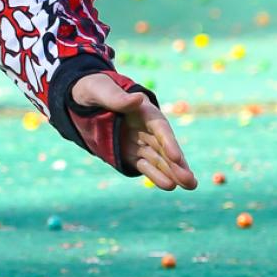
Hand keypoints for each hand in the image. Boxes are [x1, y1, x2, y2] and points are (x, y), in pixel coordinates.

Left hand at [71, 73, 197, 189]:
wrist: (85, 98)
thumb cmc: (95, 89)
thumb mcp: (101, 90)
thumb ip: (117, 98)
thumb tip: (137, 99)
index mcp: (144, 110)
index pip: (159, 128)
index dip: (169, 142)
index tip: (175, 157)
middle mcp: (147, 128)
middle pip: (165, 147)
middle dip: (178, 164)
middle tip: (191, 180)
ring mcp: (141, 142)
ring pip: (159, 159)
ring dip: (173, 173)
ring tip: (189, 186)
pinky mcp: (132, 153)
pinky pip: (146, 166)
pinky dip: (155, 175)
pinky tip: (168, 186)